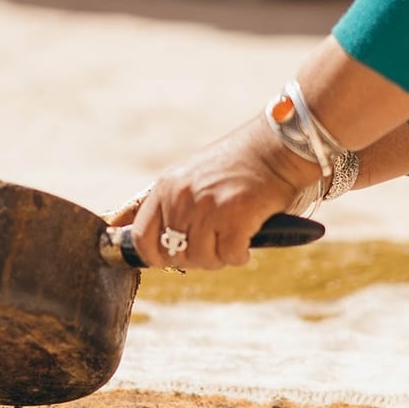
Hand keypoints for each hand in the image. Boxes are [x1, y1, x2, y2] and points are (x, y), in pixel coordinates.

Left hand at [115, 114, 321, 269]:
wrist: (276, 148)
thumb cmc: (235, 166)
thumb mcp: (189, 176)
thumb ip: (167, 203)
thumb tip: (132, 231)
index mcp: (166, 187)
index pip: (141, 237)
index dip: (154, 256)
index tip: (169, 259)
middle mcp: (182, 197)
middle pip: (174, 253)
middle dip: (194, 258)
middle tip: (213, 246)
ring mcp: (208, 207)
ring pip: (202, 258)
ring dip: (218, 258)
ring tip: (231, 242)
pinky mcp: (236, 217)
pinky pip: (229, 256)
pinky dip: (239, 256)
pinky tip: (246, 243)